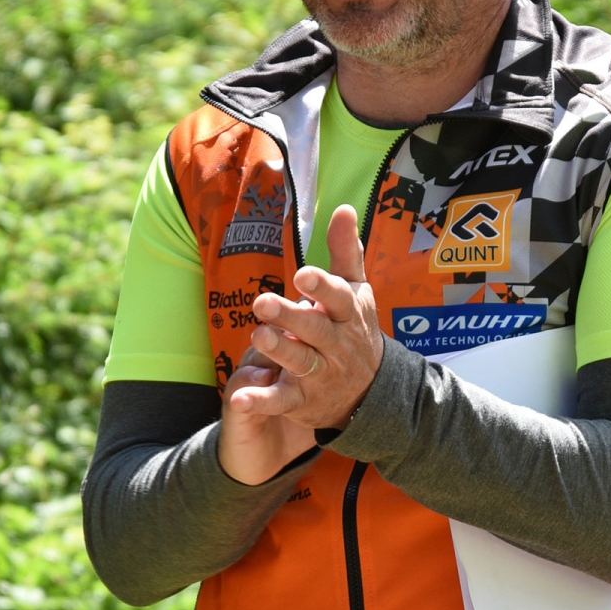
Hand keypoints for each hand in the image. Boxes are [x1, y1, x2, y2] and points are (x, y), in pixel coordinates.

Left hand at [217, 205, 384, 484]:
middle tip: (262, 303)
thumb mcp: (356, 290)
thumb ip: (345, 251)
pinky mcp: (303, 400)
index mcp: (348, 315)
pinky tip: (238, 398)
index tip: (302, 275)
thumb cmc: (355, 328)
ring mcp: (321, 374)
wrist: (372, 391)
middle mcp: (337, 345)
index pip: (338, 299)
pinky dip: (260, 401)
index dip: (321, 288)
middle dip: (290, 317)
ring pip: (300, 362)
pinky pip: (280, 400)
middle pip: (315, 330)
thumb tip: (343, 208)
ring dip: (279, 351)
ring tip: (258, 336)